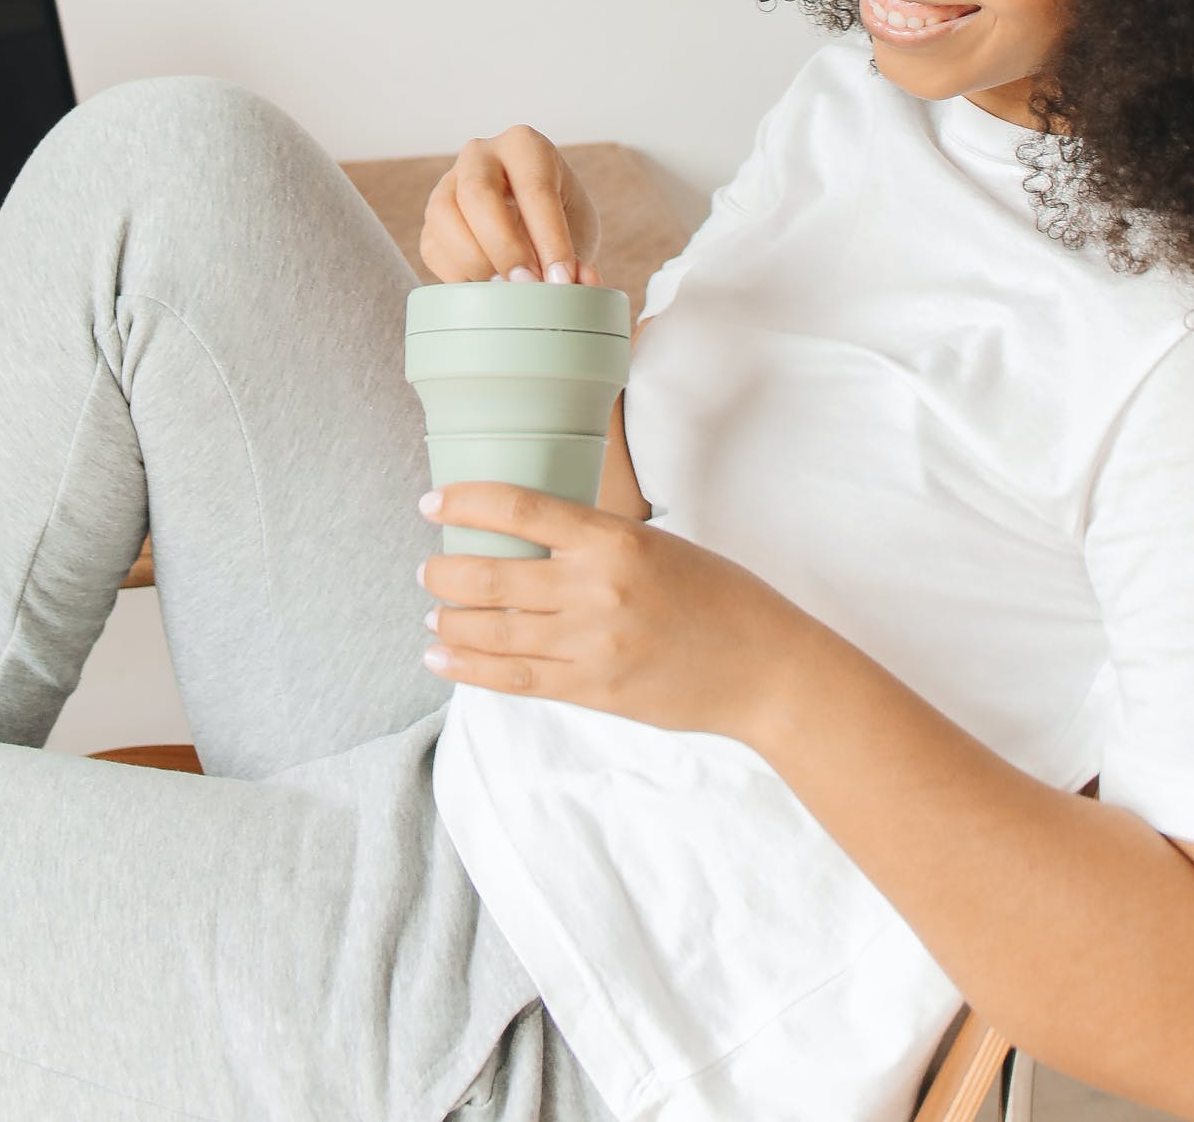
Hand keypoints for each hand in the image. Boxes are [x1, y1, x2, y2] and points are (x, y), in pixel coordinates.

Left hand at [417, 481, 814, 738]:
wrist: (764, 668)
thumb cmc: (717, 596)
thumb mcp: (655, 546)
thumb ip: (594, 545)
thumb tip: (527, 542)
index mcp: (613, 539)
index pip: (519, 509)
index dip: (465, 503)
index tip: (432, 504)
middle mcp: (595, 589)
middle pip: (492, 576)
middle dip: (445, 571)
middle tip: (428, 567)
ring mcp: (591, 645)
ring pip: (495, 631)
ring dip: (450, 621)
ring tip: (431, 614)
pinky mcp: (593, 691)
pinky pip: (515, 680)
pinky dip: (470, 669)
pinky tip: (442, 659)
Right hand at [420, 128, 602, 284]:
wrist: (527, 219)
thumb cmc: (559, 219)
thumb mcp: (579, 229)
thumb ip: (581, 256)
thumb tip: (584, 283)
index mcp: (524, 145)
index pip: (535, 189)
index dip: (549, 239)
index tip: (561, 281)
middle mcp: (480, 155)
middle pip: (478, 194)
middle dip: (504, 246)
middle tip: (528, 286)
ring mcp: (448, 183)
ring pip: (445, 216)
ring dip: (476, 261)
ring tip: (507, 291)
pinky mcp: (431, 219)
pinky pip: (432, 246)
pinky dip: (458, 275)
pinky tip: (486, 289)